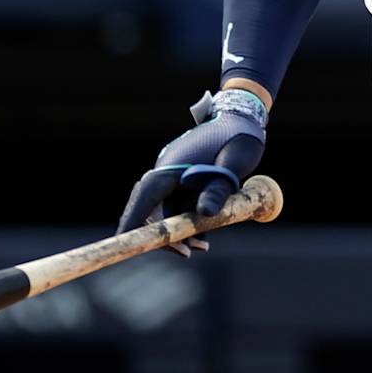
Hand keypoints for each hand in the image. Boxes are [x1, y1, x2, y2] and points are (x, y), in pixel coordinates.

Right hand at [116, 90, 267, 255]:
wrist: (242, 119)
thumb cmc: (236, 140)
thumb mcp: (231, 166)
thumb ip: (218, 190)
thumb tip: (204, 214)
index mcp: (167, 171)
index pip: (142, 205)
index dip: (133, 228)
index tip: (128, 248)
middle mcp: (164, 176)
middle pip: (150, 214)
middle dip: (165, 237)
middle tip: (189, 253)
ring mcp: (172, 179)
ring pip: (165, 213)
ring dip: (178, 232)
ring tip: (202, 246)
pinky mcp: (182, 183)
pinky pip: (177, 208)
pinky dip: (187, 222)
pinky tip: (205, 234)